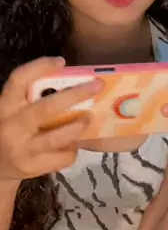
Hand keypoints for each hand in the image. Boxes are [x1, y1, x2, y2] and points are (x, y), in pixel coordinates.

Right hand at [0, 56, 102, 186]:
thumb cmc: (14, 127)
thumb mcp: (16, 108)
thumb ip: (34, 95)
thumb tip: (75, 79)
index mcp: (6, 105)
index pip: (19, 80)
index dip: (40, 67)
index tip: (61, 62)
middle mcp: (12, 126)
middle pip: (46, 108)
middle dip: (75, 95)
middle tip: (96, 86)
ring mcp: (22, 150)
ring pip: (58, 137)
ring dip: (78, 125)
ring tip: (87, 118)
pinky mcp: (33, 168)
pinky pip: (63, 157)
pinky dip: (73, 148)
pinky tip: (72, 142)